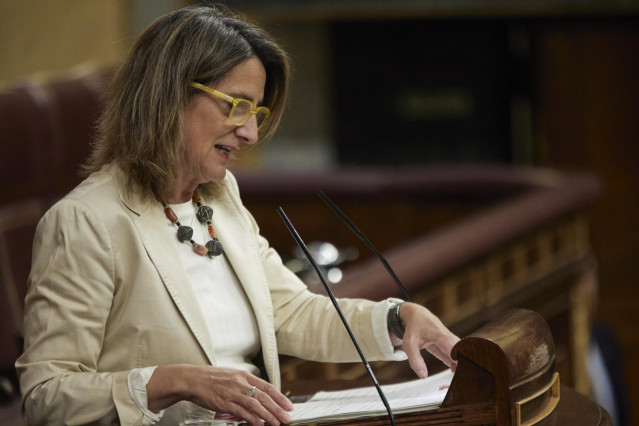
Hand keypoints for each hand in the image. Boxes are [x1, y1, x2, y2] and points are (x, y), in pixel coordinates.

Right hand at [147, 364, 293, 425]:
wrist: (191, 379)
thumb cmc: (210, 378)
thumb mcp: (231, 376)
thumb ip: (244, 385)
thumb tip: (257, 395)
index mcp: (243, 375)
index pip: (267, 386)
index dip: (279, 396)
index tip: (288, 404)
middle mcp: (240, 383)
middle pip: (264, 396)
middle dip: (278, 408)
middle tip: (287, 417)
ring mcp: (233, 393)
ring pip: (256, 405)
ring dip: (268, 415)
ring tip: (276, 423)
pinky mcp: (224, 403)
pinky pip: (242, 412)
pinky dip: (252, 419)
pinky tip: (259, 424)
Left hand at [394, 303, 459, 378]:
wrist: (416, 315)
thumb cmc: (413, 327)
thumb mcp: (409, 344)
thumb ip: (415, 360)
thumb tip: (423, 376)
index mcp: (439, 335)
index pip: (453, 346)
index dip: (458, 357)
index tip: (459, 369)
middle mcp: (447, 336)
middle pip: (461, 349)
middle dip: (464, 362)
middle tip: (462, 375)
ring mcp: (449, 339)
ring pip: (461, 350)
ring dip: (462, 361)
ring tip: (460, 375)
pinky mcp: (449, 343)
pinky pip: (457, 352)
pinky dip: (458, 360)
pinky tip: (456, 370)